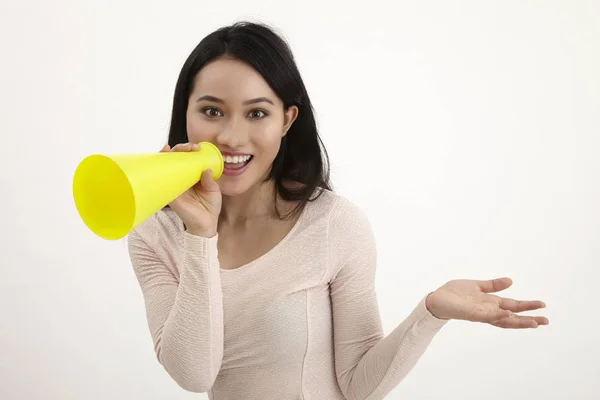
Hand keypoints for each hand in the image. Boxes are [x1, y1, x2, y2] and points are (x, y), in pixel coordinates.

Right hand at [161, 142, 220, 236]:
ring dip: (169, 155)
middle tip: (190, 148)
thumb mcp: (213, 190)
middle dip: (180, 149)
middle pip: (176, 159)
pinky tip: (162, 159)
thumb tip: (206, 169)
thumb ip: (209, 180)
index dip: (190, 150)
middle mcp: (181, 178)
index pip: (188, 159)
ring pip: (166, 165)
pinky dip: (160, 169)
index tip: (196, 147)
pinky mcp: (169, 193)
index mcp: (192, 175)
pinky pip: (162, 180)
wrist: (205, 224)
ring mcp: (174, 185)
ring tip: (174, 149)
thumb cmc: (209, 207)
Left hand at [425, 277, 548, 328]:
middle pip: (512, 317)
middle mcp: (488, 311)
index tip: (543, 306)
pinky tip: (508, 314)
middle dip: (528, 319)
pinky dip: (498, 316)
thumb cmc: (455, 294)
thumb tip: (511, 281)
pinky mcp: (471, 314)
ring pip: (502, 320)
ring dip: (518, 321)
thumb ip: (493, 285)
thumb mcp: (477, 286)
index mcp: (490, 303)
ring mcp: (481, 314)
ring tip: (534, 323)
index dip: (527, 307)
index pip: (513, 307)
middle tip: (546, 321)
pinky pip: (486, 316)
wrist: (437, 299)